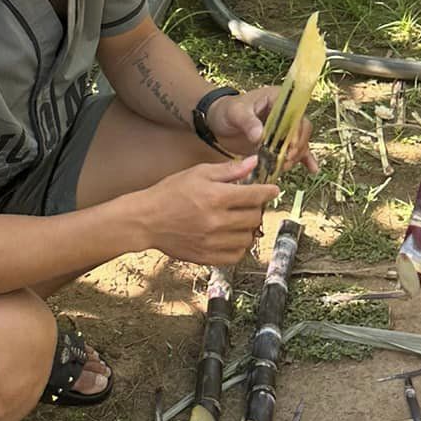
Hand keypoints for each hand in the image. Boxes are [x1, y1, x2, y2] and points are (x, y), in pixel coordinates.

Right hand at [136, 157, 278, 264]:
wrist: (146, 220)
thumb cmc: (170, 192)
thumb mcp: (198, 173)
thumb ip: (229, 170)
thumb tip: (253, 163)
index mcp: (216, 197)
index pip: (254, 196)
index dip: (268, 192)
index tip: (273, 190)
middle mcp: (216, 221)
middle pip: (254, 217)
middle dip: (256, 208)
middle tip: (249, 203)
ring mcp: (212, 242)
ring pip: (248, 238)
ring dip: (249, 228)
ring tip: (240, 220)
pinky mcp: (206, 257)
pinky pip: (236, 256)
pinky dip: (239, 246)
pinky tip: (232, 236)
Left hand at [209, 88, 318, 173]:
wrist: (219, 120)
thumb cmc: (227, 110)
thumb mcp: (236, 113)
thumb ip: (248, 122)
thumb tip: (260, 135)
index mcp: (278, 99)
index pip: (294, 113)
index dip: (295, 130)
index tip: (290, 147)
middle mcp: (286, 112)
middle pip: (301, 129)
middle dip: (297, 146)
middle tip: (286, 159)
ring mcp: (284, 128)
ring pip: (299, 141)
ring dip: (296, 155)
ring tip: (285, 167)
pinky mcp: (280, 141)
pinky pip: (296, 149)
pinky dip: (304, 159)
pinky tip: (312, 169)